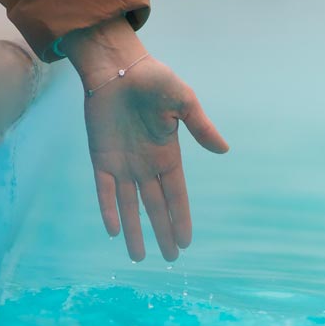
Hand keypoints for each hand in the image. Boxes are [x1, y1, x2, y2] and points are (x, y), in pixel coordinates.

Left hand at [63, 18, 228, 261]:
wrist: (117, 66)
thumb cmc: (153, 79)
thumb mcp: (184, 101)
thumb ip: (201, 127)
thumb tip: (224, 150)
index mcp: (168, 154)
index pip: (176, 194)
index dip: (181, 218)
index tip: (186, 242)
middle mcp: (146, 165)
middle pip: (155, 206)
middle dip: (162, 232)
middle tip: (169, 259)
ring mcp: (122, 163)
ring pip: (130, 205)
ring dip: (133, 230)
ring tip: (138, 257)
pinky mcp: (100, 157)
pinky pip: (104, 190)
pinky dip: (108, 209)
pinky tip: (111, 231)